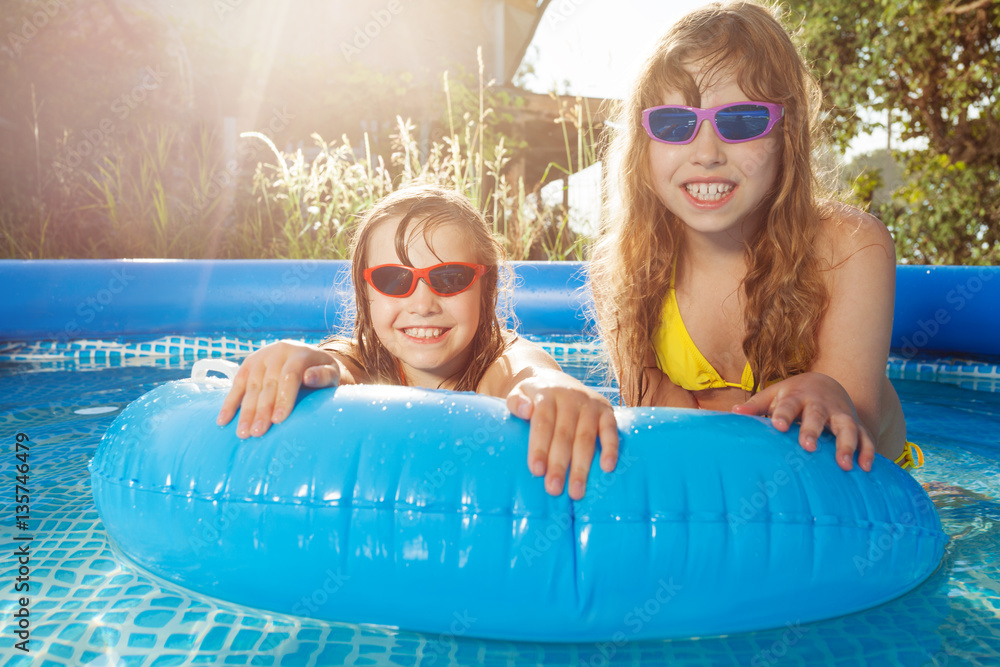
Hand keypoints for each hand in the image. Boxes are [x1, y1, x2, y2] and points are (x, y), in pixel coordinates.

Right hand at [217, 340, 340, 437]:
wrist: (309, 358)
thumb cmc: (322, 374)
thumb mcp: (331, 373)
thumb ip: (324, 376)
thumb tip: (309, 377)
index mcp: (300, 353)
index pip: (289, 375)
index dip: (283, 398)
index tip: (279, 420)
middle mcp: (278, 352)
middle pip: (268, 383)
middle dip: (262, 410)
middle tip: (258, 433)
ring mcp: (260, 357)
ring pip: (251, 386)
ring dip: (245, 411)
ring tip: (243, 433)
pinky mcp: (248, 365)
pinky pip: (236, 385)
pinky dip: (229, 404)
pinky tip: (223, 421)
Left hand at [506, 370, 618, 499]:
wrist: (552, 379)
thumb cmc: (532, 397)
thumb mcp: (517, 393)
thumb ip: (515, 402)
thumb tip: (525, 410)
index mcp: (546, 395)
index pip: (543, 422)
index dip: (540, 447)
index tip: (536, 471)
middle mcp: (570, 397)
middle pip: (564, 434)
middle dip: (559, 464)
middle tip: (554, 489)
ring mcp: (590, 404)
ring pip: (586, 437)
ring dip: (582, 466)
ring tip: (576, 491)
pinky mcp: (606, 410)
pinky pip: (610, 430)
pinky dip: (611, 448)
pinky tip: (607, 468)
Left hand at [732, 372, 874, 471]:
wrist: (825, 383)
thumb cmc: (792, 396)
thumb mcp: (774, 395)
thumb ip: (756, 406)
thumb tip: (734, 413)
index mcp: (797, 397)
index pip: (788, 405)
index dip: (783, 415)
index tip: (777, 425)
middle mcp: (820, 405)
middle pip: (817, 416)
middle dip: (813, 430)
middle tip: (808, 447)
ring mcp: (840, 414)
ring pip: (846, 428)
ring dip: (846, 444)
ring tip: (843, 464)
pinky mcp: (856, 425)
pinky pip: (865, 437)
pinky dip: (867, 451)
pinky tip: (865, 468)